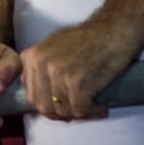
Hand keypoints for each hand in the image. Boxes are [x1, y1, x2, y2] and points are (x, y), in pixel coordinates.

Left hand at [20, 20, 137, 121]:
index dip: (48, 106)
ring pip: (63, 110)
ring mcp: (58, 73)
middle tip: (79, 111)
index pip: (31, 95)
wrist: (114, 30)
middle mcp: (40, 65)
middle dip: (62, 114)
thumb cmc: (88, 38)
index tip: (63, 107)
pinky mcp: (77, 82)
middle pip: (44, 106)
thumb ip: (39, 66)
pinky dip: (93, 112)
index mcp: (31, 57)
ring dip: (80, 113)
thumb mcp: (53, 46)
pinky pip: (80, 110)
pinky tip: (102, 107)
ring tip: (93, 107)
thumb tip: (29, 85)